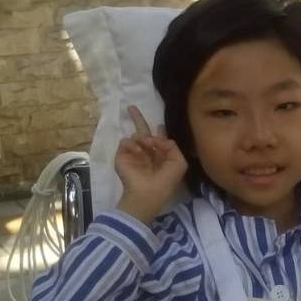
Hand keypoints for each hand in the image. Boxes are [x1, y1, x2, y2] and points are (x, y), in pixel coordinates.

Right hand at [115, 106, 187, 222]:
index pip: (158, 140)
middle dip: (138, 119)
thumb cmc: (165, 180)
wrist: (147, 193)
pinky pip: (125, 141)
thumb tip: (160, 137)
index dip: (159, 132)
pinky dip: (133, 144)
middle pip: (142, 132)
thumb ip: (173, 146)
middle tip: (131, 107)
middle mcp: (145, 153)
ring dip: (143, 137)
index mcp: (159, 156)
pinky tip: (139, 151)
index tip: (160, 126)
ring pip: (136, 135)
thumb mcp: (179, 163)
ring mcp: (133, 154)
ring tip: (147, 144)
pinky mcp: (121, 156)